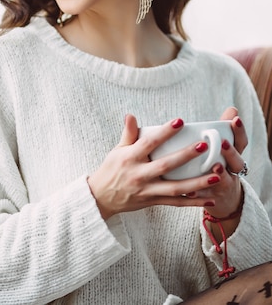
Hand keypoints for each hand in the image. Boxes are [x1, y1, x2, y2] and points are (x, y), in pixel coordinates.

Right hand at [87, 115, 222, 219]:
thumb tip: (131, 115)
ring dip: (197, 183)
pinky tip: (210, 198)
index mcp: (130, 158)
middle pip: (166, 165)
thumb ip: (128, 133)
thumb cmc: (111, 169)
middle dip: (186, 156)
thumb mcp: (117, 150)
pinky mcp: (153, 202)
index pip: (149, 142)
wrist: (101, 197)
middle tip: (204, 145)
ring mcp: (147, 190)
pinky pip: (176, 203)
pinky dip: (194, 202)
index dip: (165, 132)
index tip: (180, 121)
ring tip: (217, 175)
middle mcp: (139, 174)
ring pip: (176, 188)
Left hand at [197, 107, 246, 219]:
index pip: (241, 142)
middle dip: (231, 153)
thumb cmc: (219, 163)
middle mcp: (232, 170)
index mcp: (234, 155)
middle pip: (237, 162)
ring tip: (215, 166)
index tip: (235, 119)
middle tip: (223, 143)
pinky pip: (207, 197)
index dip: (239, 131)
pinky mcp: (212, 198)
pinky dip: (200, 195)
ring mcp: (224, 185)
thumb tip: (233, 108)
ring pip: (225, 180)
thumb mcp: (223, 147)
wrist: (222, 198)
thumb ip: (225, 129)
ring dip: (220, 174)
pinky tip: (191, 191)